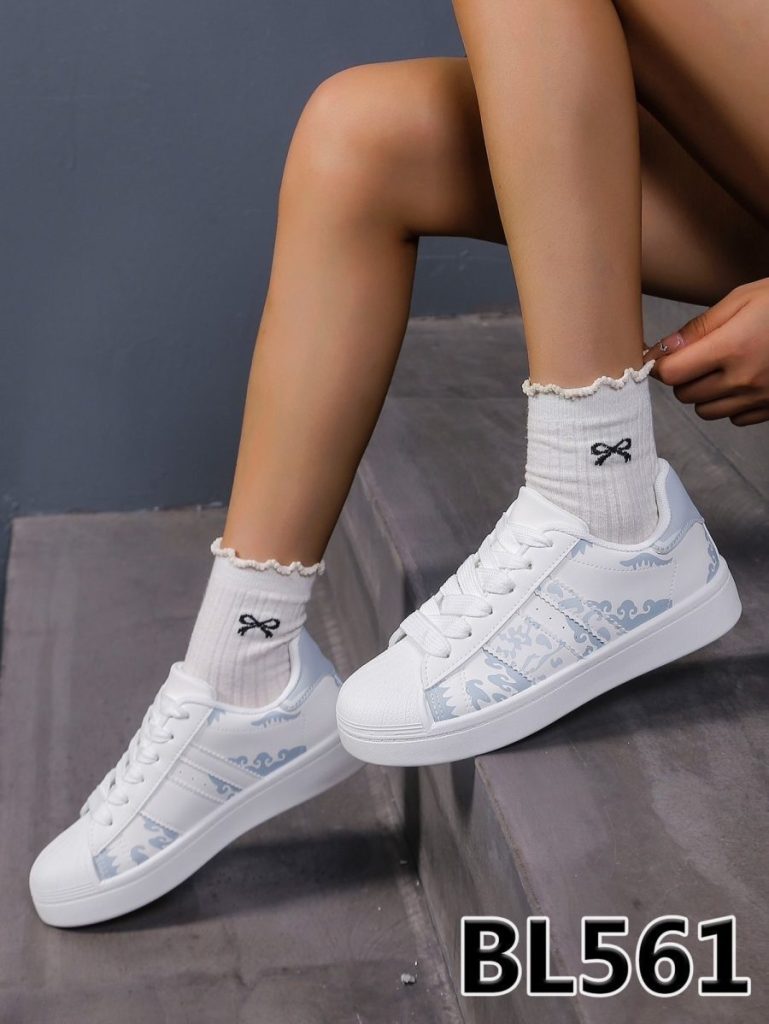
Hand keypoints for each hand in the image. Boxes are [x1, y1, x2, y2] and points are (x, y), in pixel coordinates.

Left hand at [642, 278, 768, 425]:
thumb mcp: (742, 299)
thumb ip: (700, 326)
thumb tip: (663, 347)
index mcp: (731, 347)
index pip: (671, 374)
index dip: (662, 364)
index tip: (665, 354)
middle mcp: (743, 379)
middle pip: (684, 395)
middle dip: (684, 377)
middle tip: (699, 355)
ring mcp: (759, 398)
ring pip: (706, 411)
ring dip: (705, 393)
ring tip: (723, 367)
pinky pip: (734, 418)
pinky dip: (731, 404)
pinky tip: (744, 380)